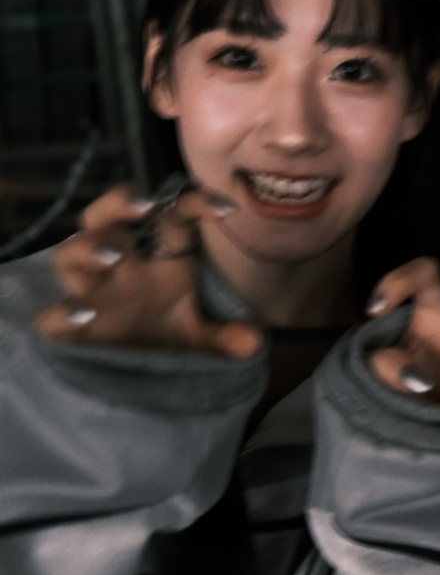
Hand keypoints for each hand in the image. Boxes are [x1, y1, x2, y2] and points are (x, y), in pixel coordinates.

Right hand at [33, 184, 258, 358]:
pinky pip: (53, 317)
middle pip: (103, 218)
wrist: (127, 369)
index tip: (225, 207)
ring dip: (88, 248)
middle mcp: (119, 266)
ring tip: (113, 256)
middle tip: (143, 205)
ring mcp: (90, 292)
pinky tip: (83, 317)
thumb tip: (252, 344)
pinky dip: (63, 315)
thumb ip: (223, 336)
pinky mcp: (69, 328)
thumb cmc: (161, 330)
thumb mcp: (196, 335)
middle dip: (116, 204)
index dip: (194, 206)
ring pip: (70, 253)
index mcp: (157, 260)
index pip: (172, 219)